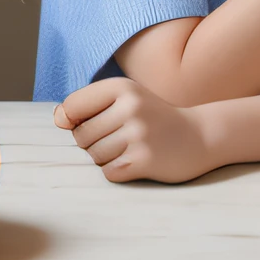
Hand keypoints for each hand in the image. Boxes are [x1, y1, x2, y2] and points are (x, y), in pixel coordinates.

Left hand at [54, 77, 218, 182]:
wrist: (201, 136)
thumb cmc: (153, 119)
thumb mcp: (125, 100)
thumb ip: (88, 106)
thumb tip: (58, 119)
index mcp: (122, 87)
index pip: (72, 107)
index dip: (74, 122)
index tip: (95, 123)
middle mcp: (131, 107)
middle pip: (81, 137)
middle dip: (93, 144)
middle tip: (120, 139)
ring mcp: (139, 134)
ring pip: (94, 156)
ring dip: (107, 159)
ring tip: (130, 149)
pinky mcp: (145, 159)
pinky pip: (109, 172)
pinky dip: (118, 171)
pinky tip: (136, 162)